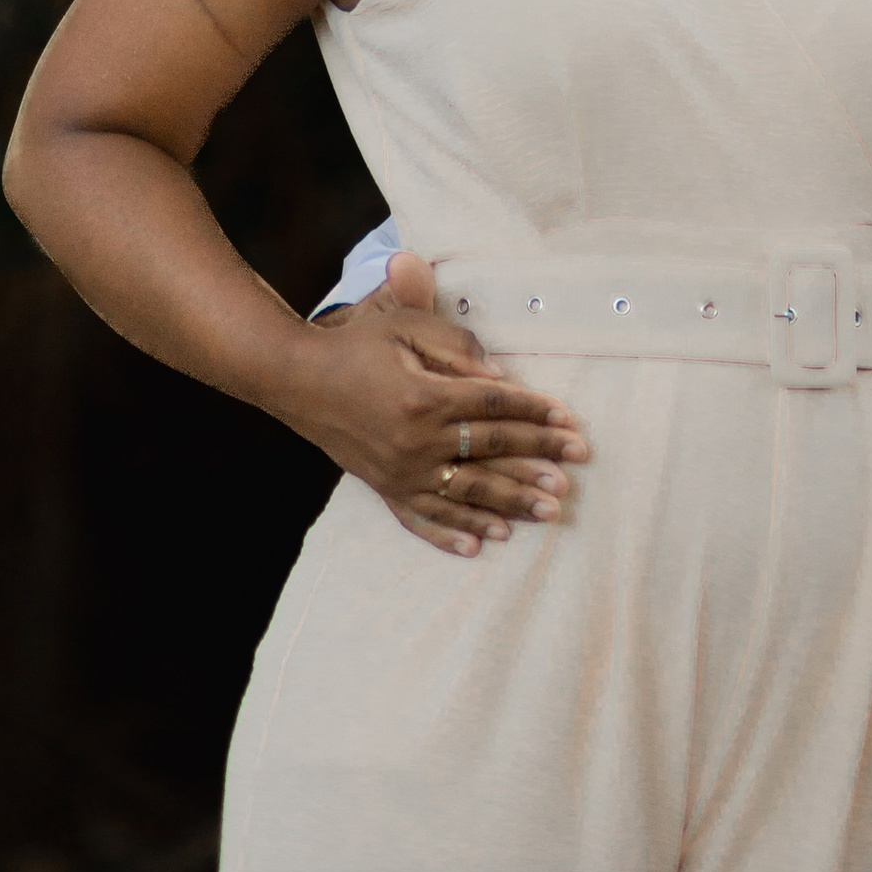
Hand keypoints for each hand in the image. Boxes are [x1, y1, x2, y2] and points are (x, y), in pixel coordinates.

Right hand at [284, 249, 589, 555]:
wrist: (298, 379)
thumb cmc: (357, 344)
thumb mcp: (406, 326)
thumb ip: (456, 348)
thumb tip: (500, 375)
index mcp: (426, 397)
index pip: (495, 407)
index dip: (536, 414)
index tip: (570, 424)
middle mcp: (416, 441)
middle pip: (489, 454)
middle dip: (536, 463)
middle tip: (573, 476)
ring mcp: (399, 472)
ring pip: (465, 493)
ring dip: (510, 503)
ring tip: (548, 513)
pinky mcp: (384, 488)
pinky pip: (421, 519)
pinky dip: (451, 533)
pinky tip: (480, 545)